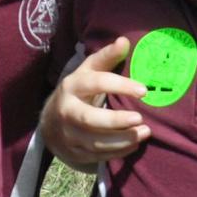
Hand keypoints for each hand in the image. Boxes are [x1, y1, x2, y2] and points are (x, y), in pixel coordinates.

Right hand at [41, 37, 150, 164]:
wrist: (52, 121)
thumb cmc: (79, 91)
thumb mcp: (88, 71)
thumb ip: (106, 57)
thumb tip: (124, 41)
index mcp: (72, 86)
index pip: (96, 83)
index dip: (120, 86)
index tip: (144, 90)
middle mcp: (67, 111)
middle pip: (90, 119)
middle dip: (116, 121)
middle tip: (140, 119)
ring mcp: (69, 134)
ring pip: (95, 142)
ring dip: (122, 140)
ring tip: (145, 132)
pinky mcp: (75, 152)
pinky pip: (98, 156)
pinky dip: (118, 152)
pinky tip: (134, 144)